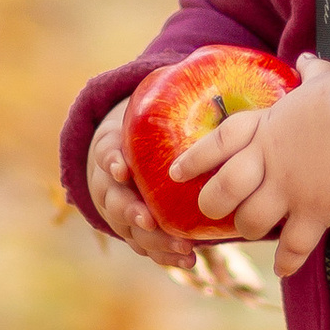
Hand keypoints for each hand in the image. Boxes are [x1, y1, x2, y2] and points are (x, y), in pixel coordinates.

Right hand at [81, 103, 262, 298]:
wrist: (125, 154)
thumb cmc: (149, 127)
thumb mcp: (151, 107)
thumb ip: (176, 94)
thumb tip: (224, 70)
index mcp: (112, 148)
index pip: (105, 152)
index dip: (111, 161)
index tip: (123, 168)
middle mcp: (110, 183)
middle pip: (114, 201)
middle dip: (129, 211)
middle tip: (148, 218)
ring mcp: (120, 211)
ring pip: (131, 231)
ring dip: (153, 241)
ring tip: (181, 248)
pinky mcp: (136, 231)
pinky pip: (146, 247)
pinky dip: (165, 255)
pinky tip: (189, 259)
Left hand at [172, 53, 329, 278]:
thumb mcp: (328, 79)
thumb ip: (313, 72)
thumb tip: (308, 59)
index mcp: (268, 126)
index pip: (219, 142)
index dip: (195, 159)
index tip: (176, 172)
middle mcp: (270, 160)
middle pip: (223, 190)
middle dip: (213, 204)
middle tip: (212, 209)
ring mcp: (290, 189)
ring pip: (251, 221)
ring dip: (248, 229)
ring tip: (252, 230)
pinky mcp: (316, 212)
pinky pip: (293, 246)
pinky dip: (287, 261)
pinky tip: (282, 270)